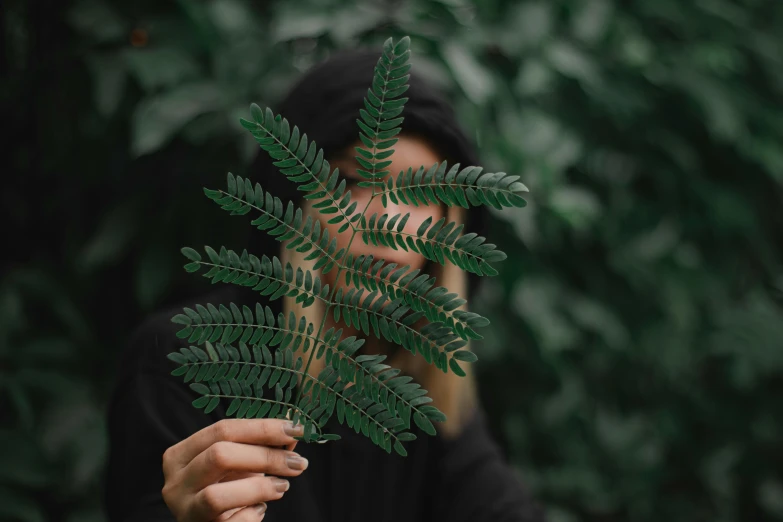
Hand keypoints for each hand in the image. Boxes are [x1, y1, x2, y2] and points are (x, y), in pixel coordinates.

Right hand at [162, 418, 307, 520]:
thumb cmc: (227, 487)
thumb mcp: (240, 461)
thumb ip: (262, 443)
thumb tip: (293, 426)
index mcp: (181, 455)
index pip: (222, 430)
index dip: (262, 428)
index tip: (295, 430)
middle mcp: (176, 483)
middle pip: (219, 456)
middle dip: (265, 456)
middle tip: (297, 462)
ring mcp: (184, 511)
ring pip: (216, 496)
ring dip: (259, 487)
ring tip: (283, 486)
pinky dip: (253, 514)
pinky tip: (260, 508)